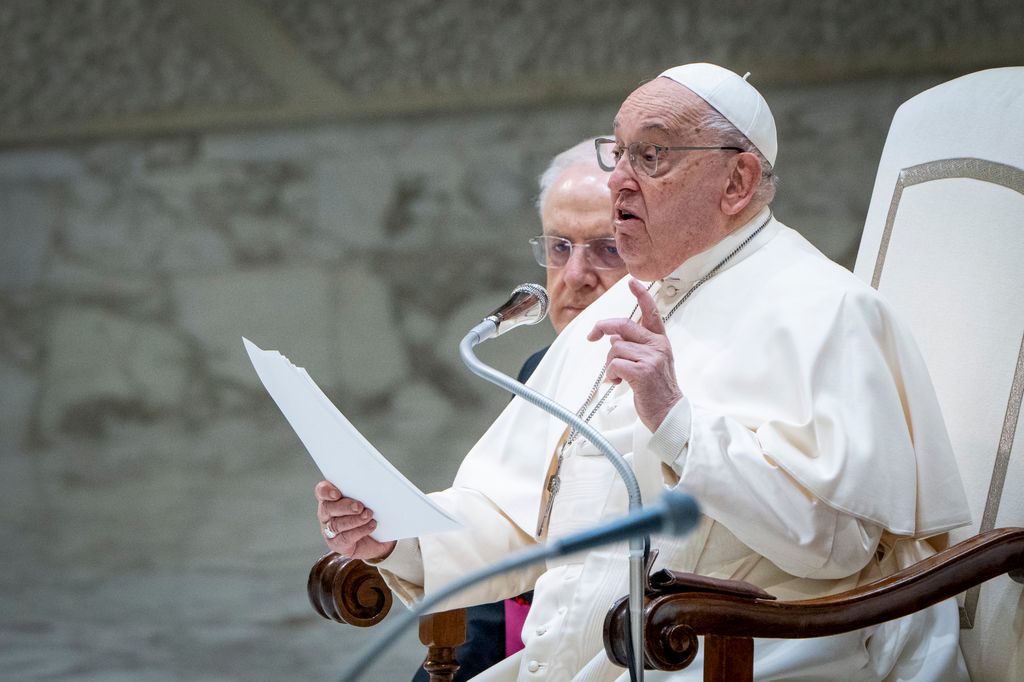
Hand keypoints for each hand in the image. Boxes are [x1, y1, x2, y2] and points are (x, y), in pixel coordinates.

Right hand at [315, 481, 395, 560]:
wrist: (379, 537)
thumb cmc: (371, 513)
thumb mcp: (370, 499)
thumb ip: (366, 492)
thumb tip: (377, 486)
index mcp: (331, 498)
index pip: (322, 491)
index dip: (326, 491)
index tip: (336, 494)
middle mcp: (327, 513)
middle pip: (328, 508)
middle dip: (344, 507)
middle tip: (359, 506)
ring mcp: (330, 530)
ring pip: (336, 525)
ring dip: (354, 520)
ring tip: (368, 515)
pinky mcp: (338, 543)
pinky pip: (345, 538)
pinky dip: (360, 531)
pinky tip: (371, 525)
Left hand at [587, 278, 682, 431]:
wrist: (669, 412)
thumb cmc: (657, 389)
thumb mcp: (651, 362)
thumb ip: (635, 347)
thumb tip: (614, 339)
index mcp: (660, 341)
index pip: (651, 312)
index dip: (641, 295)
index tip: (632, 282)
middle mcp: (657, 346)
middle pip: (623, 325)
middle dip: (603, 327)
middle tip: (592, 336)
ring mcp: (650, 358)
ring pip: (614, 348)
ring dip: (610, 363)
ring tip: (619, 375)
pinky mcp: (642, 372)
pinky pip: (614, 364)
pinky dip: (611, 374)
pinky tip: (619, 382)